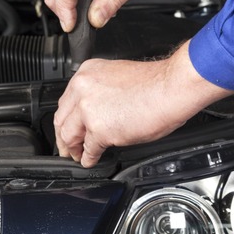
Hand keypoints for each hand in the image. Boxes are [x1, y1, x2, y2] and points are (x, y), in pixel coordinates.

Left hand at [54, 42, 233, 167]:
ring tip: (76, 156)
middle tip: (66, 146)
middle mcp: (83, 88)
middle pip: (62, 118)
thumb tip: (99, 110)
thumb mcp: (118, 78)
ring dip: (72, 148)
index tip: (68, 126)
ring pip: (69, 135)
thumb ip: (101, 92)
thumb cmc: (155, 82)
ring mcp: (88, 109)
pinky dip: (89, 157)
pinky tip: (90, 160)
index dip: (67, 118)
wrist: (171, 87)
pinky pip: (89, 148)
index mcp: (87, 73)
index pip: (67, 100)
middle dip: (63, 136)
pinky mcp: (99, 129)